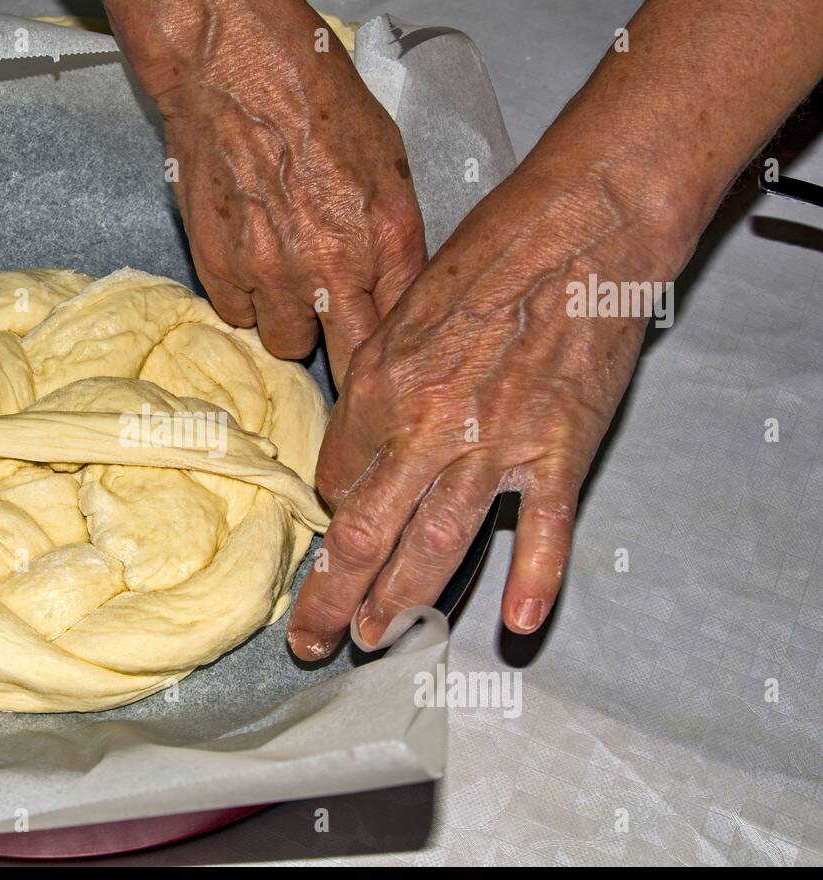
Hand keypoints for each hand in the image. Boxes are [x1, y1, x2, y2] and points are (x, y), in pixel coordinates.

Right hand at [106, 0, 426, 383]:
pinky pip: (238, 316)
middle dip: (349, 355)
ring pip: (287, 345)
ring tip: (293, 284)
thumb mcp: (389, 170)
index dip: (395, 353)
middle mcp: (327, 268)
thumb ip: (396, 246)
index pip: (399, 334)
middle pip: (347, 363)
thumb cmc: (318, 105)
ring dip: (294, 323)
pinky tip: (256, 264)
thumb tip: (397, 300)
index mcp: (382, 241)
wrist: (236, 73)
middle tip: (344, 336)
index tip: (391, 362)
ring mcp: (267, 274)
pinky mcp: (218, 269)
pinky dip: (248, 300)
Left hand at [286, 164, 681, 657]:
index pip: (338, 478)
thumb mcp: (405, 307)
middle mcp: (425, 427)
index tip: (339, 527)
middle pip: (364, 532)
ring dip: (401, 601)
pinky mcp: (560, 449)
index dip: (334, 510)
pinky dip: (535, 579)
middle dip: (331, 594)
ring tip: (376, 641)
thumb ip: (381, 377)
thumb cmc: (491, 251)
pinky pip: (545, 529)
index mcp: (379, 387)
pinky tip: (516, 623)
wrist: (581, 225)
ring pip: (435, 544)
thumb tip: (361, 434)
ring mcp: (494, 446)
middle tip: (310, 641)